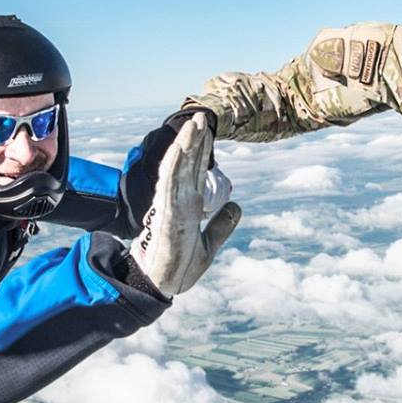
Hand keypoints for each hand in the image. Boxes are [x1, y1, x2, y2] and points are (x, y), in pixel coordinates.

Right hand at [129, 113, 241, 297]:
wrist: (164, 287)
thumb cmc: (180, 267)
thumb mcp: (210, 245)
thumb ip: (222, 225)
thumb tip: (237, 205)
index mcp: (189, 206)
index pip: (197, 172)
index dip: (202, 150)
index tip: (207, 130)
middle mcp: (180, 201)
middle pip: (188, 164)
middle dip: (194, 140)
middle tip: (200, 116)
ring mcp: (173, 206)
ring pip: (178, 168)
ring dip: (185, 145)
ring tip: (193, 124)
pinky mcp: (167, 215)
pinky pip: (169, 185)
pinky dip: (174, 166)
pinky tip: (179, 149)